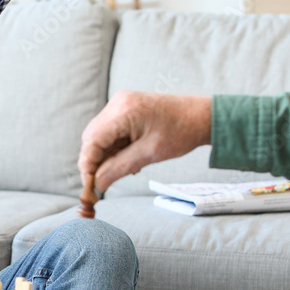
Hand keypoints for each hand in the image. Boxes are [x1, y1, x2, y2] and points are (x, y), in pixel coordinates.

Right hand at [78, 91, 212, 192]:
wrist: (202, 116)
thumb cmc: (181, 132)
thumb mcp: (150, 155)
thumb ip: (119, 169)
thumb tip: (97, 185)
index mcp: (124, 110)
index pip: (92, 140)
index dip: (87, 165)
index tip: (90, 186)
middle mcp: (117, 103)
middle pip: (92, 138)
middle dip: (95, 162)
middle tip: (105, 182)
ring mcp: (120, 103)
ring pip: (99, 136)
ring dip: (106, 155)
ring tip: (128, 166)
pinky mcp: (125, 108)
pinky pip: (110, 131)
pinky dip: (114, 147)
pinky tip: (129, 157)